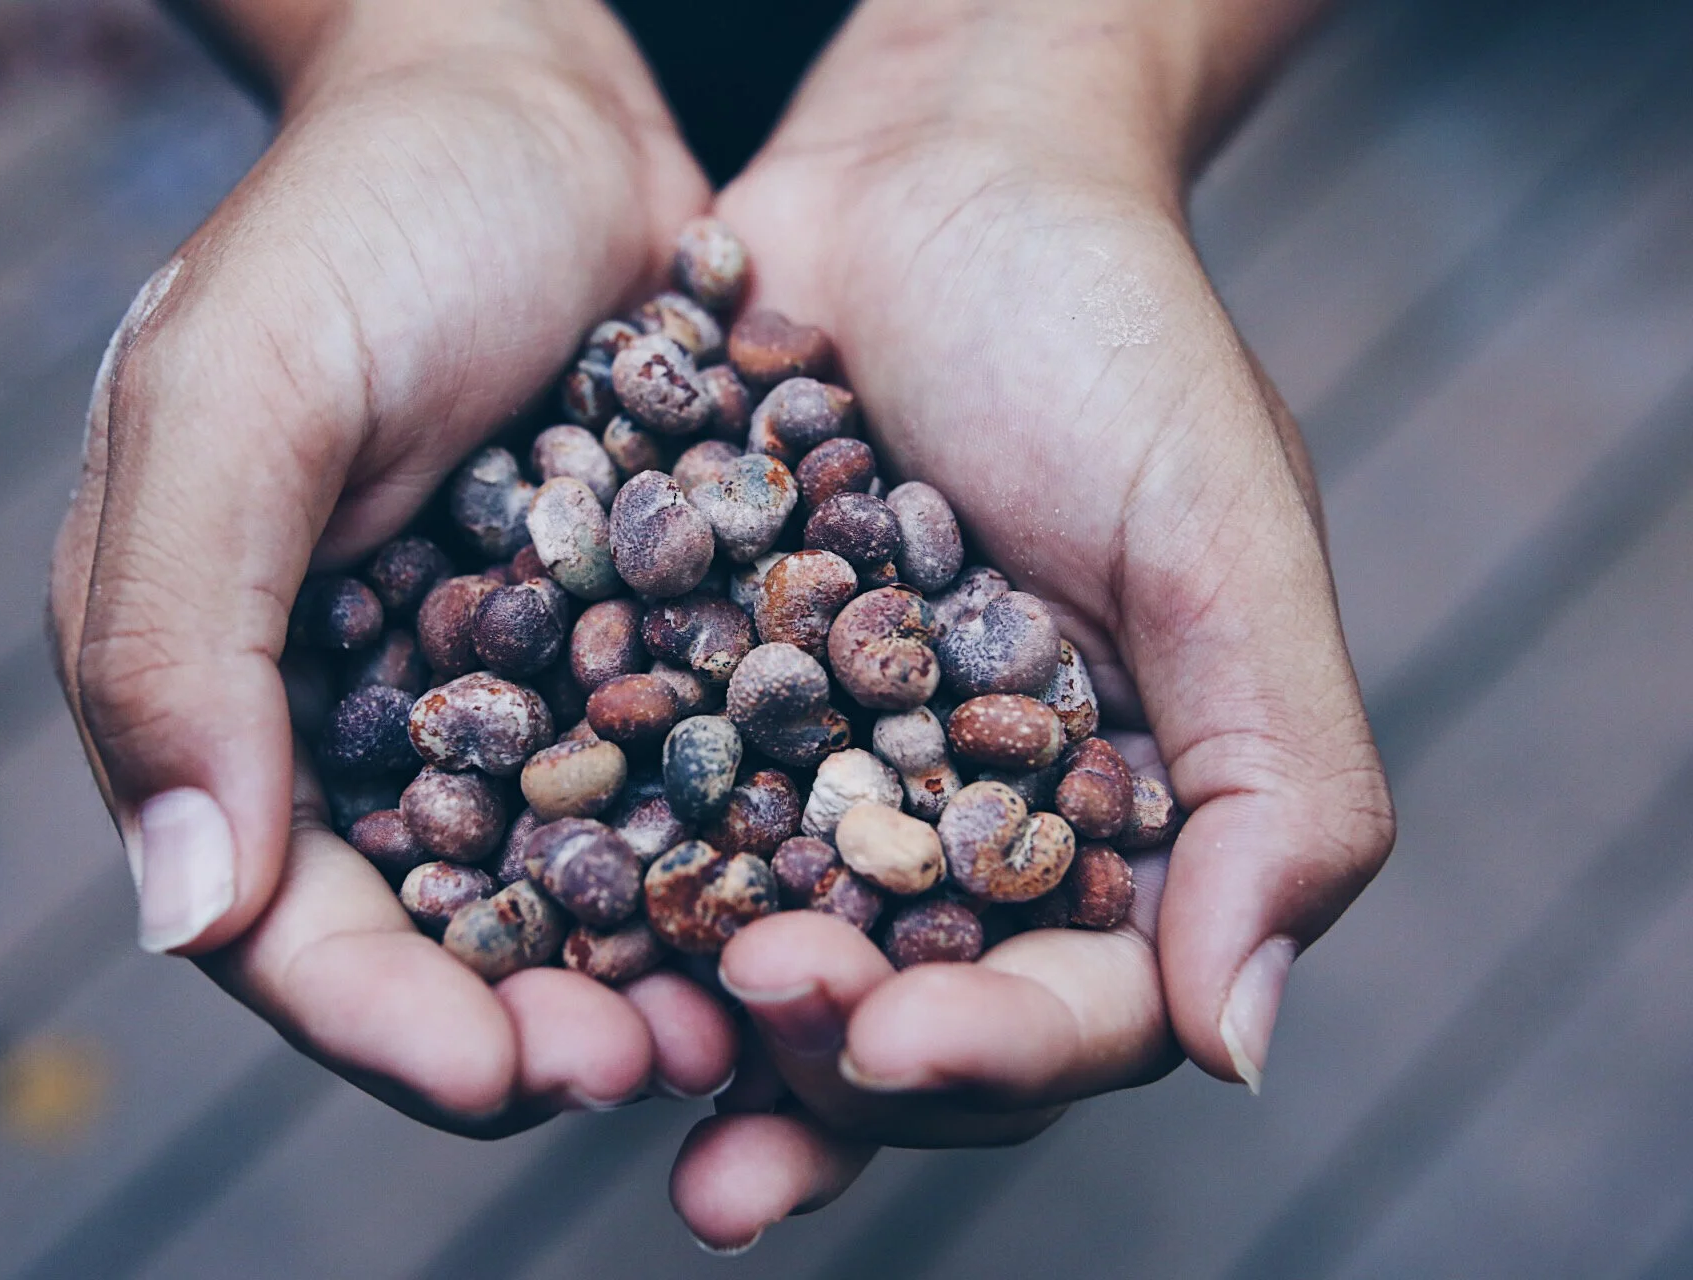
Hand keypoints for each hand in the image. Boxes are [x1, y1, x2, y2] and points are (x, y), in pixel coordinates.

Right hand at [48, 0, 737, 1134]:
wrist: (533, 101)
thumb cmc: (363, 216)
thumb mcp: (240, 386)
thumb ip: (183, 635)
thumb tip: (183, 910)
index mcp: (225, 692)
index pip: (283, 917)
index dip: (381, 1016)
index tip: (496, 1072)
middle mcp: (366, 723)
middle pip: (441, 940)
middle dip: (537, 1025)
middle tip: (659, 1068)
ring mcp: (506, 694)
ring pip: (572, 891)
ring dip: (653, 970)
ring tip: (755, 1017)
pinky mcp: (629, 647)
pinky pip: (673, 787)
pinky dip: (731, 853)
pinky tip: (817, 891)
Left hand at [669, 0, 1394, 1246]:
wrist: (930, 177)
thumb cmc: (1109, 334)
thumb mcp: (1226, 536)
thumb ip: (1280, 785)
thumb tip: (1242, 1051)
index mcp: (1126, 827)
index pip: (1078, 1004)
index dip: (993, 1054)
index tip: (890, 1041)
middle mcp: (971, 835)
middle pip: (912, 1020)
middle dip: (831, 1059)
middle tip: (750, 1020)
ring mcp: (832, 786)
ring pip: (774, 959)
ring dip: (703, 1031)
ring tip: (620, 1058)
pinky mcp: (709, 717)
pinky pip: (656, 834)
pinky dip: (606, 893)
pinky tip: (532, 933)